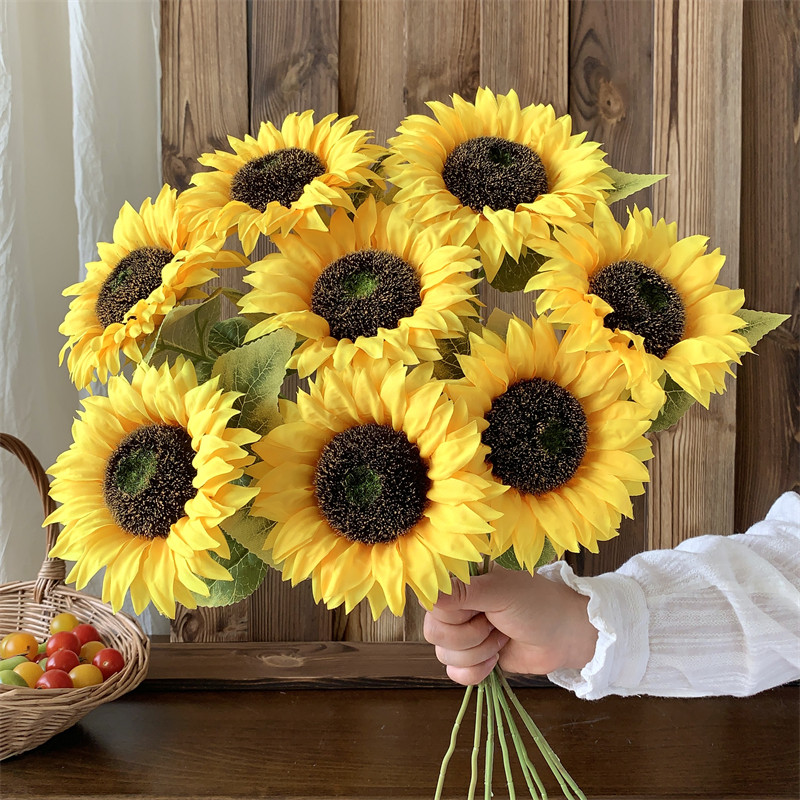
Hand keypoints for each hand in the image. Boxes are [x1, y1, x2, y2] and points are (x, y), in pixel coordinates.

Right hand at [423, 566, 597, 685]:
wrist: (563, 636)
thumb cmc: (537, 604)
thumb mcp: (500, 592)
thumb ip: (463, 591)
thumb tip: (428, 593)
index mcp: (461, 582)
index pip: (432, 603)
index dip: (454, 614)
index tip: (480, 609)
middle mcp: (457, 606)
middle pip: (434, 632)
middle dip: (470, 636)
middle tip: (495, 624)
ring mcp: (463, 633)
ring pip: (444, 655)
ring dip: (478, 652)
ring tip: (501, 637)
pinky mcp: (472, 659)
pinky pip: (454, 674)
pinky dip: (476, 671)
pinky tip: (495, 660)